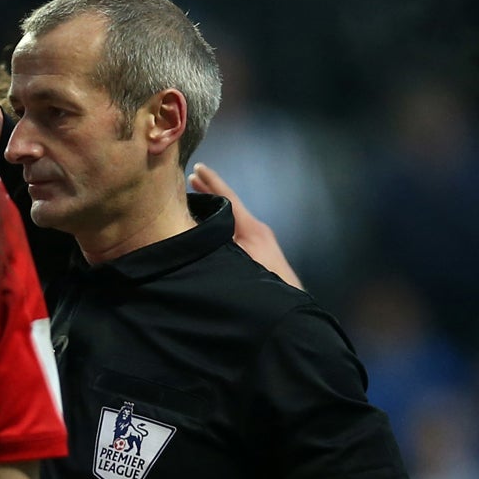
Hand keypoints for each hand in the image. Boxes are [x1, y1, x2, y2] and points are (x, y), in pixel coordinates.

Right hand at [189, 164, 301, 287]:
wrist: (286, 310)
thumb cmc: (263, 283)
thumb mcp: (235, 262)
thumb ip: (216, 245)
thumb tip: (197, 234)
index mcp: (251, 228)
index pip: (229, 198)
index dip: (212, 182)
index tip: (198, 167)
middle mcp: (257, 230)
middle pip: (231, 205)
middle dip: (211, 192)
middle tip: (191, 180)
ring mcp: (261, 241)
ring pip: (233, 218)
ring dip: (215, 209)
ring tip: (197, 201)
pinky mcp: (261, 253)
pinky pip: (237, 230)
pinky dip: (222, 223)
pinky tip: (212, 230)